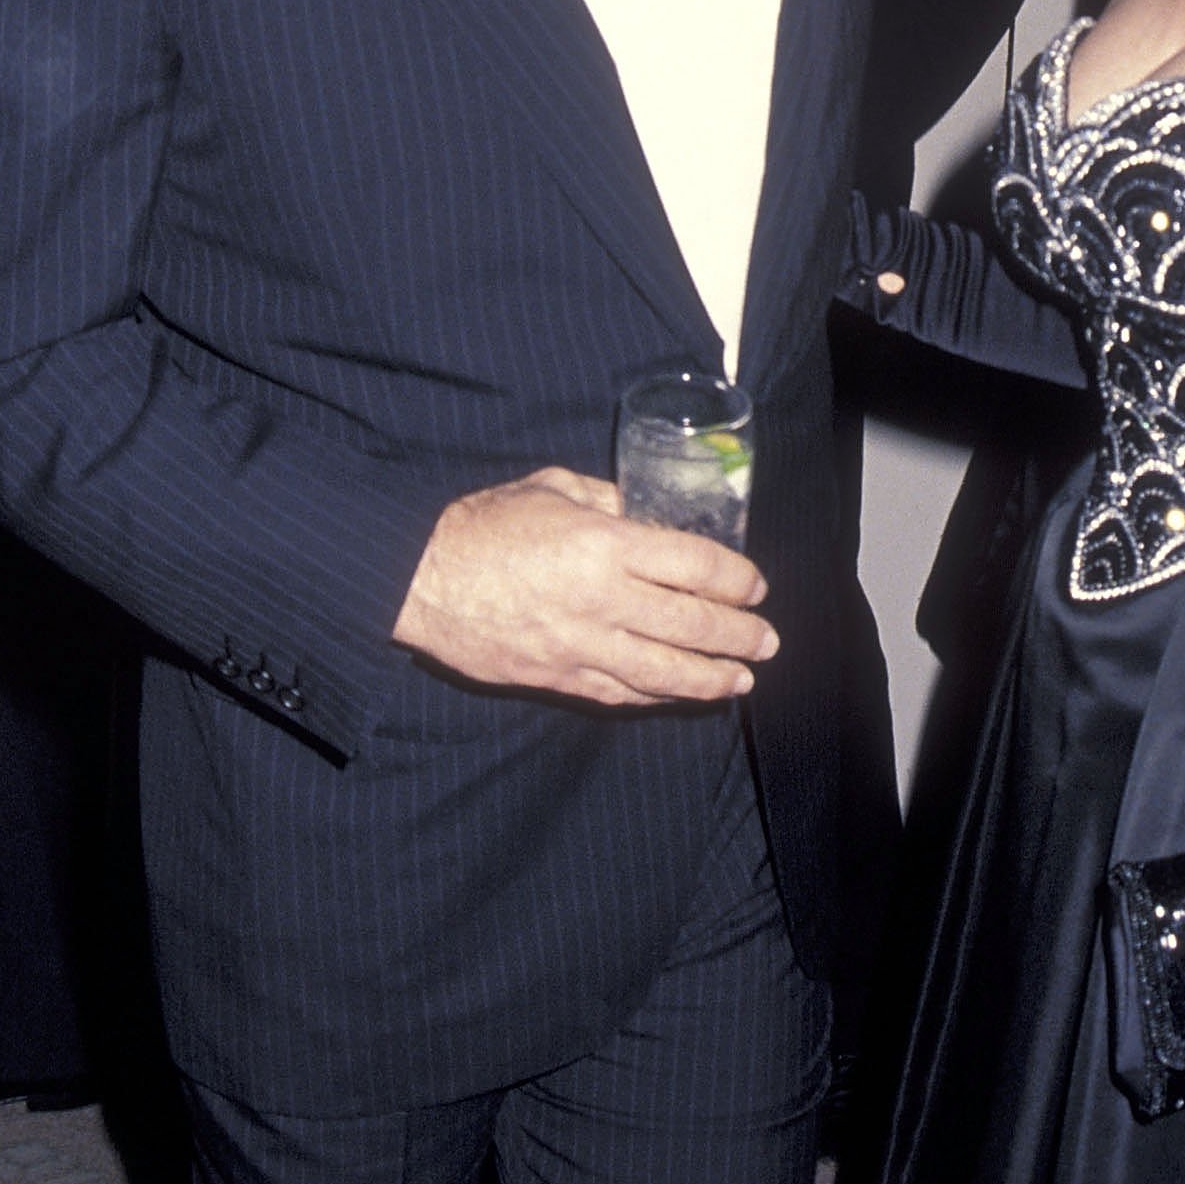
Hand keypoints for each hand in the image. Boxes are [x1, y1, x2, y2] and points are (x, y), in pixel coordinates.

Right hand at [392, 465, 777, 705]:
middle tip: (767, 640)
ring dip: (712, 677)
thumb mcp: (553, 488)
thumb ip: (608, 500)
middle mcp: (603, 600)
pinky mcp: (558, 677)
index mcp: (606, 544)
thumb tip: (647, 513)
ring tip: (742, 679)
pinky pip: (621, 692)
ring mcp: (582, 645)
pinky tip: (682, 693)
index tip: (754, 586)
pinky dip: (658, 694)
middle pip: (692, 624)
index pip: (695, 565)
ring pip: (665, 671)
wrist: (417, 578)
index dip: (735, 578)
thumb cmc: (483, 524)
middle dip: (739, 634)